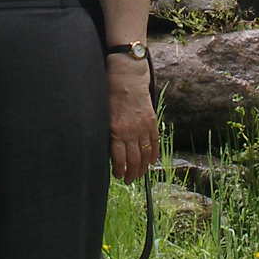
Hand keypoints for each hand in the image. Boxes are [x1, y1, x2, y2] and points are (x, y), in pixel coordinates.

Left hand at [106, 56, 156, 182]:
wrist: (127, 78)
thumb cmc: (110, 94)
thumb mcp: (103, 115)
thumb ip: (107, 133)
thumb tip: (108, 152)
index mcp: (116, 130)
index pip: (119, 158)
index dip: (120, 170)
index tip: (118, 176)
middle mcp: (131, 131)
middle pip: (134, 159)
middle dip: (131, 173)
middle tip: (129, 180)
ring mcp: (143, 127)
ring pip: (145, 154)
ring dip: (143, 167)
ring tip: (139, 175)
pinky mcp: (151, 122)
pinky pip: (154, 142)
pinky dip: (153, 154)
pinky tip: (151, 162)